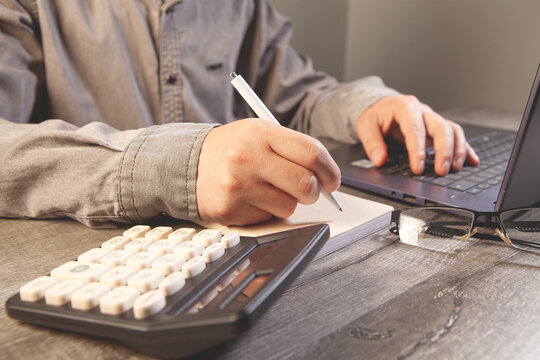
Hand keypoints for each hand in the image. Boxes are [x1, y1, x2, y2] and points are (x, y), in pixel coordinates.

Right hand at [196, 119, 340, 224]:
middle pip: (305, 184)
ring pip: (289, 206)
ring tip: (267, 190)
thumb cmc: (231, 149)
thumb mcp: (257, 134)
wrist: (187, 165)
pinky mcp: (231, 209)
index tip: (332, 180)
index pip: (311, 153)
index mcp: (261, 133)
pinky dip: (265, 211)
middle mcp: (249, 157)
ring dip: (286, 202)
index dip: (330, 170)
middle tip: (308, 191)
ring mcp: (239, 185)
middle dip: (314, 192)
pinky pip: (267, 218)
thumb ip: (291, 150)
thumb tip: (325, 177)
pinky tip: (250, 198)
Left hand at [356, 95, 479, 175]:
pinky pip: (456, 135)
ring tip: (455, 168)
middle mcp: (423, 111)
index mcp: (405, 107)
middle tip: (441, 171)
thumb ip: (372, 143)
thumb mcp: (366, 126)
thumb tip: (380, 160)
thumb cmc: (376, 115)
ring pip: (453, 130)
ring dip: (457, 150)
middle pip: (441, 127)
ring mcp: (433, 118)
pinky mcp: (438, 127)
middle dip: (444, 150)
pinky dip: (465, 148)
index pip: (415, 129)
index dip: (418, 150)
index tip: (418, 168)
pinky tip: (471, 161)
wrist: (381, 106)